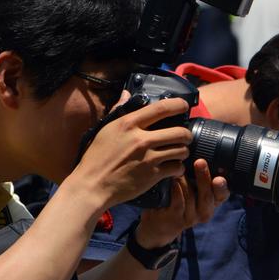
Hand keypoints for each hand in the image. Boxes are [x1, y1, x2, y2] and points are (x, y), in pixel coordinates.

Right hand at [70, 96, 192, 209]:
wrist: (92, 185)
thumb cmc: (96, 157)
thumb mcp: (105, 130)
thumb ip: (119, 110)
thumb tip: (127, 93)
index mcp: (129, 124)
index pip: (161, 108)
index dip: (178, 105)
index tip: (184, 106)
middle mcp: (141, 139)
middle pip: (179, 132)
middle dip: (186, 134)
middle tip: (185, 137)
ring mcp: (148, 158)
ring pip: (181, 150)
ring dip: (184, 151)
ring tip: (179, 153)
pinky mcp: (152, 175)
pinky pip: (176, 168)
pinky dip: (178, 168)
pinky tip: (174, 168)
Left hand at [136, 159, 229, 247]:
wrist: (160, 225)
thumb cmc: (178, 200)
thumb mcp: (192, 189)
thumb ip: (198, 175)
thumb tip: (200, 151)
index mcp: (212, 202)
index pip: (222, 194)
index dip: (222, 187)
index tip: (219, 178)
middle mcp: (204, 211)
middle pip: (207, 196)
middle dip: (204, 178)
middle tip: (200, 162)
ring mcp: (191, 218)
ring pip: (191, 198)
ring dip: (184, 182)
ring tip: (179, 169)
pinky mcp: (176, 220)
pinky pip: (178, 204)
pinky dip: (176, 191)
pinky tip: (172, 181)